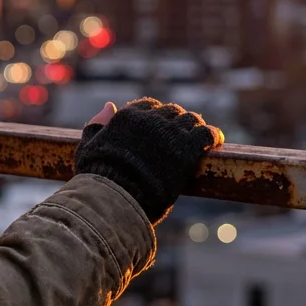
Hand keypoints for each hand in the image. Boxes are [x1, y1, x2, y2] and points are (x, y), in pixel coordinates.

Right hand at [75, 98, 223, 223]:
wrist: (116, 199)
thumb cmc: (98, 180)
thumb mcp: (89, 147)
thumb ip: (97, 125)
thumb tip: (108, 106)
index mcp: (127, 117)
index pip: (149, 106)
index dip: (156, 116)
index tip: (160, 127)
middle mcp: (150, 119)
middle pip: (172, 112)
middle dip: (176, 122)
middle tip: (182, 136)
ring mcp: (170, 133)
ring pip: (190, 120)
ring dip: (194, 128)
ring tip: (199, 139)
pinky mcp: (187, 149)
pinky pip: (206, 134)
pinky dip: (213, 136)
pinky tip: (216, 142)